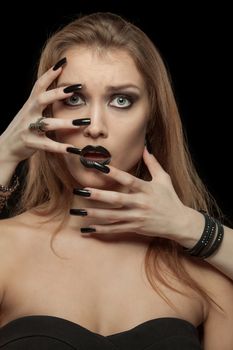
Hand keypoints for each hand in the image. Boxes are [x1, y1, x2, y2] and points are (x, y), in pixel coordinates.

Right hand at [0, 61, 86, 164]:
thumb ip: (43, 101)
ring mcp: (29, 128)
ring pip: (48, 124)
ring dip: (67, 122)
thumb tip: (61, 89)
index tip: (63, 62)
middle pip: (42, 99)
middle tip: (77, 87)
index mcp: (30, 104)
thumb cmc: (23, 127)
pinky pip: (48, 145)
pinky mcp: (31, 143)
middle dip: (59, 93)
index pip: (40, 85)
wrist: (5, 146)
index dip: (50, 73)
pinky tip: (74, 149)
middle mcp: (29, 114)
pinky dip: (61, 148)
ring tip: (84, 122)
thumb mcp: (30, 111)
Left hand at [74, 146, 188, 238]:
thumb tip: (146, 147)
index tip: (99, 167)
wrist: (179, 223)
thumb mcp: (164, 179)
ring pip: (113, 216)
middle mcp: (141, 203)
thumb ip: (153, 164)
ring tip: (79, 211)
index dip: (113, 173)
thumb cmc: (171, 199)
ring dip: (95, 214)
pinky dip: (102, 229)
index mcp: (147, 189)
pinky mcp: (135, 227)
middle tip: (81, 190)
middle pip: (117, 199)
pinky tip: (89, 229)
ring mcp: (137, 217)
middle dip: (98, 196)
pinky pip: (116, 229)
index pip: (128, 180)